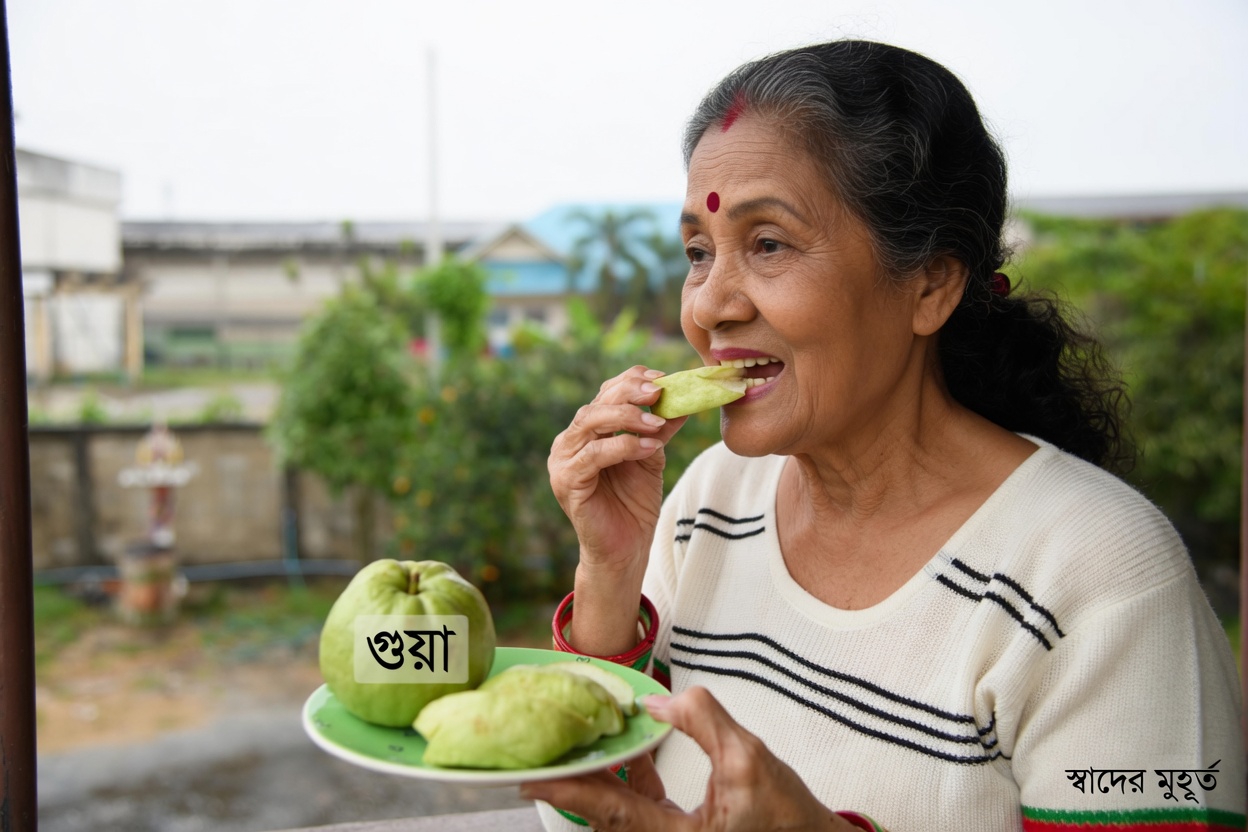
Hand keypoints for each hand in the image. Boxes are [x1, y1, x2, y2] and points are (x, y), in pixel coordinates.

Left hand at [521, 687, 853, 831]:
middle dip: (573, 776)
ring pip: (616, 809)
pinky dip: (627, 777)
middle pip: (602, 811)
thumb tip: (656, 702)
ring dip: (599, 774)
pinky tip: (628, 748)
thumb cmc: (786, 816)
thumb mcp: (748, 759)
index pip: (607, 810)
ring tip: (578, 739)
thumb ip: (702, 721)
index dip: (567, 788)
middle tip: (542, 746)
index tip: (530, 773)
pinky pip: (637, 806)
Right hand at [548, 366, 686, 575]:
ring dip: (627, 417)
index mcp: (587, 431)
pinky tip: (649, 448)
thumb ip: (659, 430)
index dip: (631, 381)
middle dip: (630, 393)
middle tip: (659, 392)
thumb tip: (684, 400)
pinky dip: (624, 447)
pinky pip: (594, 455)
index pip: (605, 393)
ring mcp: (563, 461)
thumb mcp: (651, 457)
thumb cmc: (634, 503)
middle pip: (596, 403)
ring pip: (590, 422)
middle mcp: (570, 441)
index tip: (662, 378)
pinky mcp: (566, 482)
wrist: (625, 549)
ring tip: (657, 423)